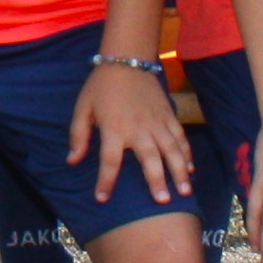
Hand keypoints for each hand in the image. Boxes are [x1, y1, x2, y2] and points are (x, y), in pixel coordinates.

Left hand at [71, 59, 194, 204]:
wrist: (127, 60)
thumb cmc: (101, 86)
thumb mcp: (82, 108)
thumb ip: (78, 136)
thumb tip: (72, 160)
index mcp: (114, 128)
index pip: (110, 161)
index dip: (105, 182)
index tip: (102, 198)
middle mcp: (138, 129)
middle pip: (150, 159)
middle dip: (157, 181)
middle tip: (163, 202)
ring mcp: (157, 122)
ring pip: (172, 150)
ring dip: (179, 171)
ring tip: (184, 191)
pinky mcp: (168, 115)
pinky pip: (180, 137)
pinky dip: (186, 153)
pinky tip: (190, 169)